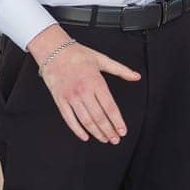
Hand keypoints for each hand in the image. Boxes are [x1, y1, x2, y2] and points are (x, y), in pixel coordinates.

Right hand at [26, 25, 140, 143]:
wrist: (54, 50)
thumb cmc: (78, 54)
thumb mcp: (102, 60)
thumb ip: (121, 70)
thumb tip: (136, 76)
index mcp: (96, 81)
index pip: (110, 107)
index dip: (117, 121)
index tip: (122, 130)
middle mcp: (84, 91)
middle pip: (99, 117)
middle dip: (109, 130)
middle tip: (115, 139)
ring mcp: (71, 97)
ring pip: (86, 120)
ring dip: (96, 132)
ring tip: (104, 139)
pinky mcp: (60, 100)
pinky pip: (69, 119)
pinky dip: (77, 130)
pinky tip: (85, 136)